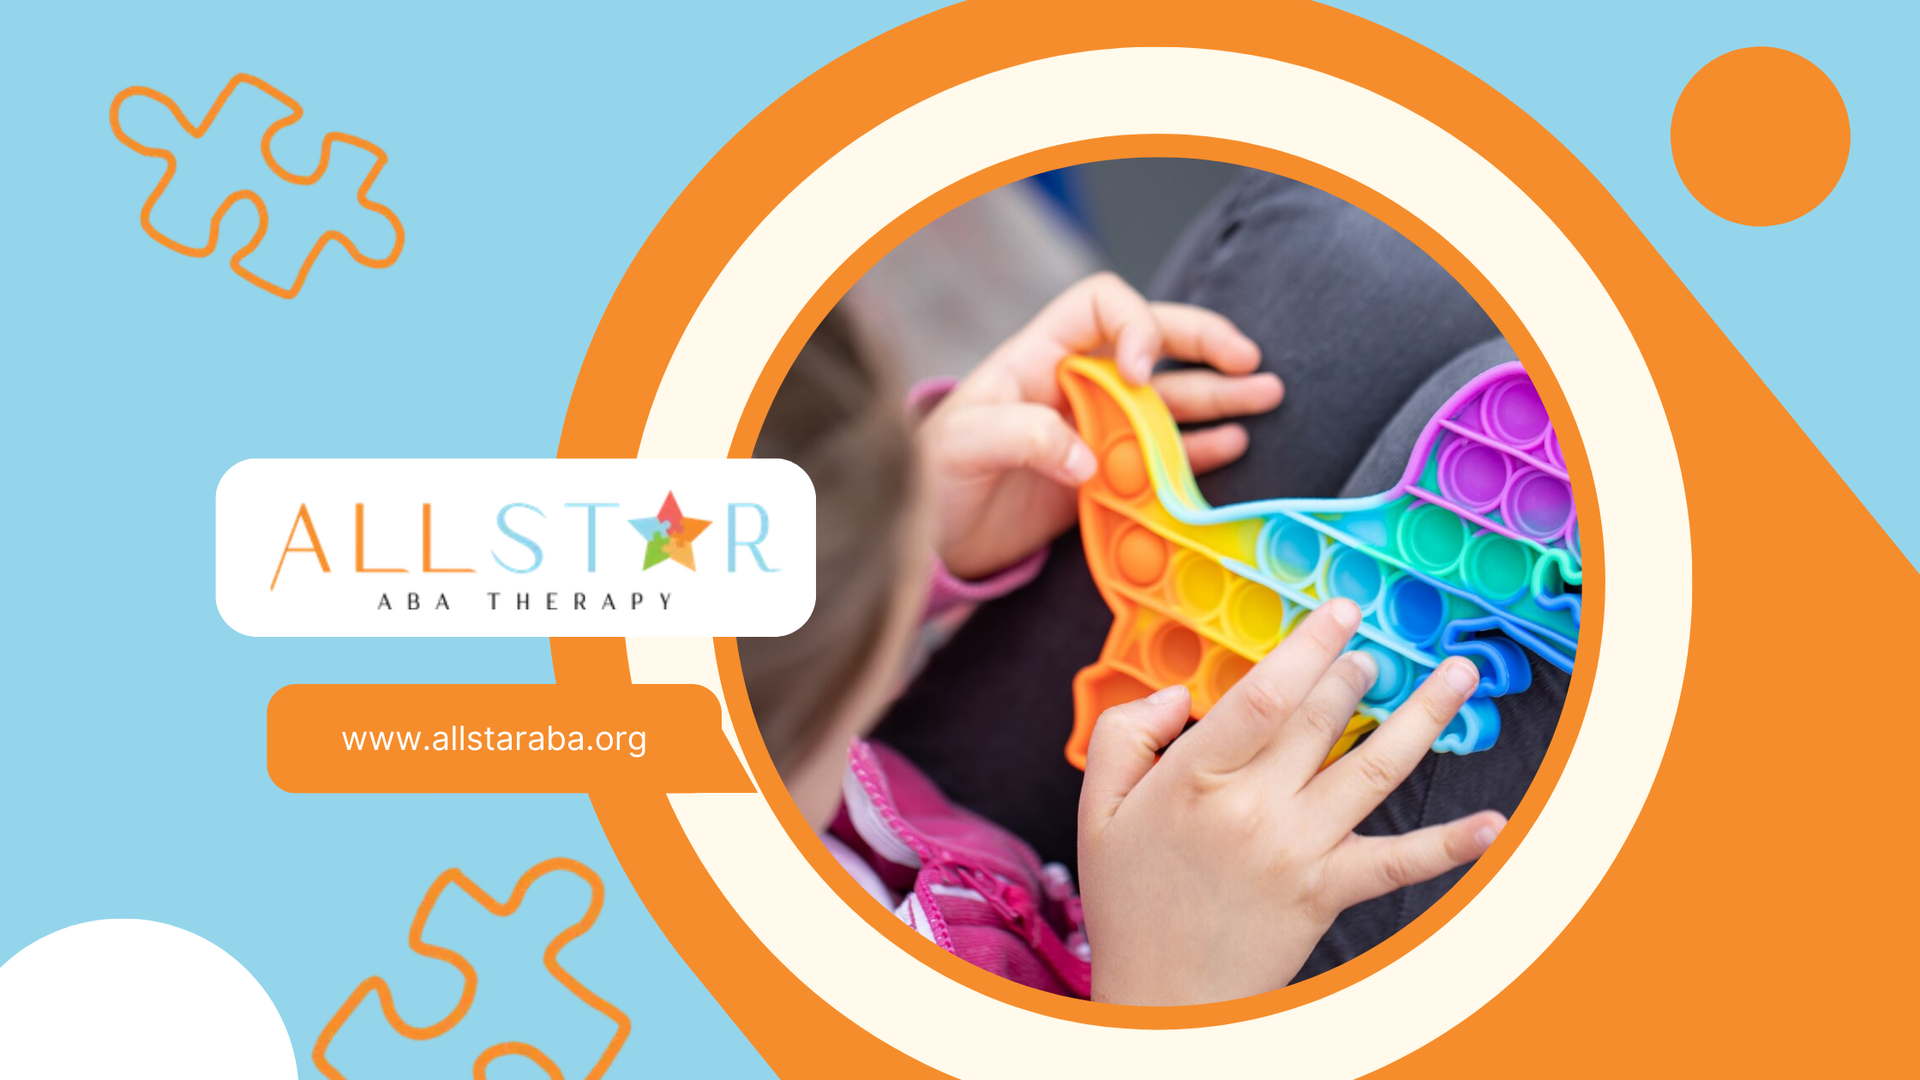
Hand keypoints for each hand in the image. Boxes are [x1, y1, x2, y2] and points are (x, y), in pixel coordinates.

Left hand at [917, 272, 1280, 579]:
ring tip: (1266, 396)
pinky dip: (1199, 449)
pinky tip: (1233, 444)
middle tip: (1247, 358)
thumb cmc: (929, 480)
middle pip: (1150, 342)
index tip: (1145, 372)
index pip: (1101, 304)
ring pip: (1167, 399)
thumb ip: (1022, 438)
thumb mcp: (962, 448)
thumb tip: (1088, 459)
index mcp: (1038, 357)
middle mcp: (1073, 386)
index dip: (1135, 324)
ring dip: (1217, 395)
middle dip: (1201, 343)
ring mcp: (1093, 431)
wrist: (926, 542)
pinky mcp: (1103, 479)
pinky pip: (1161, 456)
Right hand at [1077, 599, 1505, 1005]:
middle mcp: (1254, 810)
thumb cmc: (1130, 903)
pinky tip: (1494, 822)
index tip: (1339, 612)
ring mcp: (1299, 850)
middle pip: (1321, 720)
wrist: (1163, 1001)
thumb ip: (1123, 733)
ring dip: (1424, 716)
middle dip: (1355, 671)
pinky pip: (1398, 862)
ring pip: (1373, 768)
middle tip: (1372, 648)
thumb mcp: (1097, 809)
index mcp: (1195, 781)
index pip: (1263, 695)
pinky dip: (1450, 845)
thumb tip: (1177, 693)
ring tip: (1458, 676)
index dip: (1308, 646)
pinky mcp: (1328, 891)